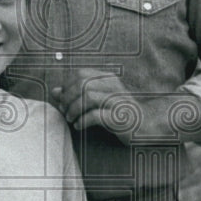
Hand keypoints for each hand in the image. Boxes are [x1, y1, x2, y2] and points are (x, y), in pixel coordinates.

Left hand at [53, 68, 200, 145]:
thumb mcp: (96, 102)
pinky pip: (95, 115)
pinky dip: (82, 121)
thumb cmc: (118, 114)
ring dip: (73, 110)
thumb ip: (75, 95)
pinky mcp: (119, 117)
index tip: (64, 102)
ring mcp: (117, 100)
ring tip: (72, 119)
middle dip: (68, 99)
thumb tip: (55, 91)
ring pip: (87, 97)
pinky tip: (79, 126)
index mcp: (107, 79)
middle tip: (66, 112)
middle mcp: (112, 86)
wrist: (146, 126)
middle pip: (81, 84)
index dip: (67, 87)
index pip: (79, 74)